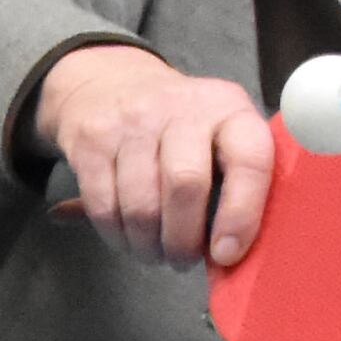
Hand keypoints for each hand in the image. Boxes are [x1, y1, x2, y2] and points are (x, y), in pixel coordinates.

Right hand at [38, 43, 276, 269]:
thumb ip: (236, 183)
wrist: (112, 81)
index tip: (227, 254)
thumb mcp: (221, 135)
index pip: (249, 160)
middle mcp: (182, 108)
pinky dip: (117, 236)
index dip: (241, 214)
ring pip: (141, 206)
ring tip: (155, 252)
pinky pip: (104, 207)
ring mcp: (133, 122)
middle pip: (186, 185)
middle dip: (183, 241)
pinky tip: (127, 237)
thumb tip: (230, 254)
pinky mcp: (92, 141)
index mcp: (229, 109)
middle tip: (183, 259)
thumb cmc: (181, 128)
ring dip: (148, 246)